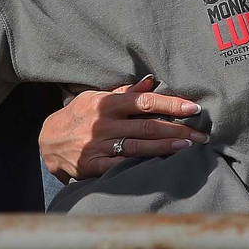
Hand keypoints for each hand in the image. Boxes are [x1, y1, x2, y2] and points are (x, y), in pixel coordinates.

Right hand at [40, 76, 206, 181]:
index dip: (171, 104)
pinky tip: (160, 166)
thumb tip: (151, 82)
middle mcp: (103, 124)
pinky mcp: (94, 166)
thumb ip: (124, 93)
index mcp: (106, 104)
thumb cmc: (78, 116)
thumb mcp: (96, 98)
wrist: (48, 141)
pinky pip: (121, 166)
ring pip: (138, 147)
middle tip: (201, 136)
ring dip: (166, 148)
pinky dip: (141, 166)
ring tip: (188, 148)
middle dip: (177, 130)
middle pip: (147, 126)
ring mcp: (99, 146)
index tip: (194, 108)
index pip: (144, 102)